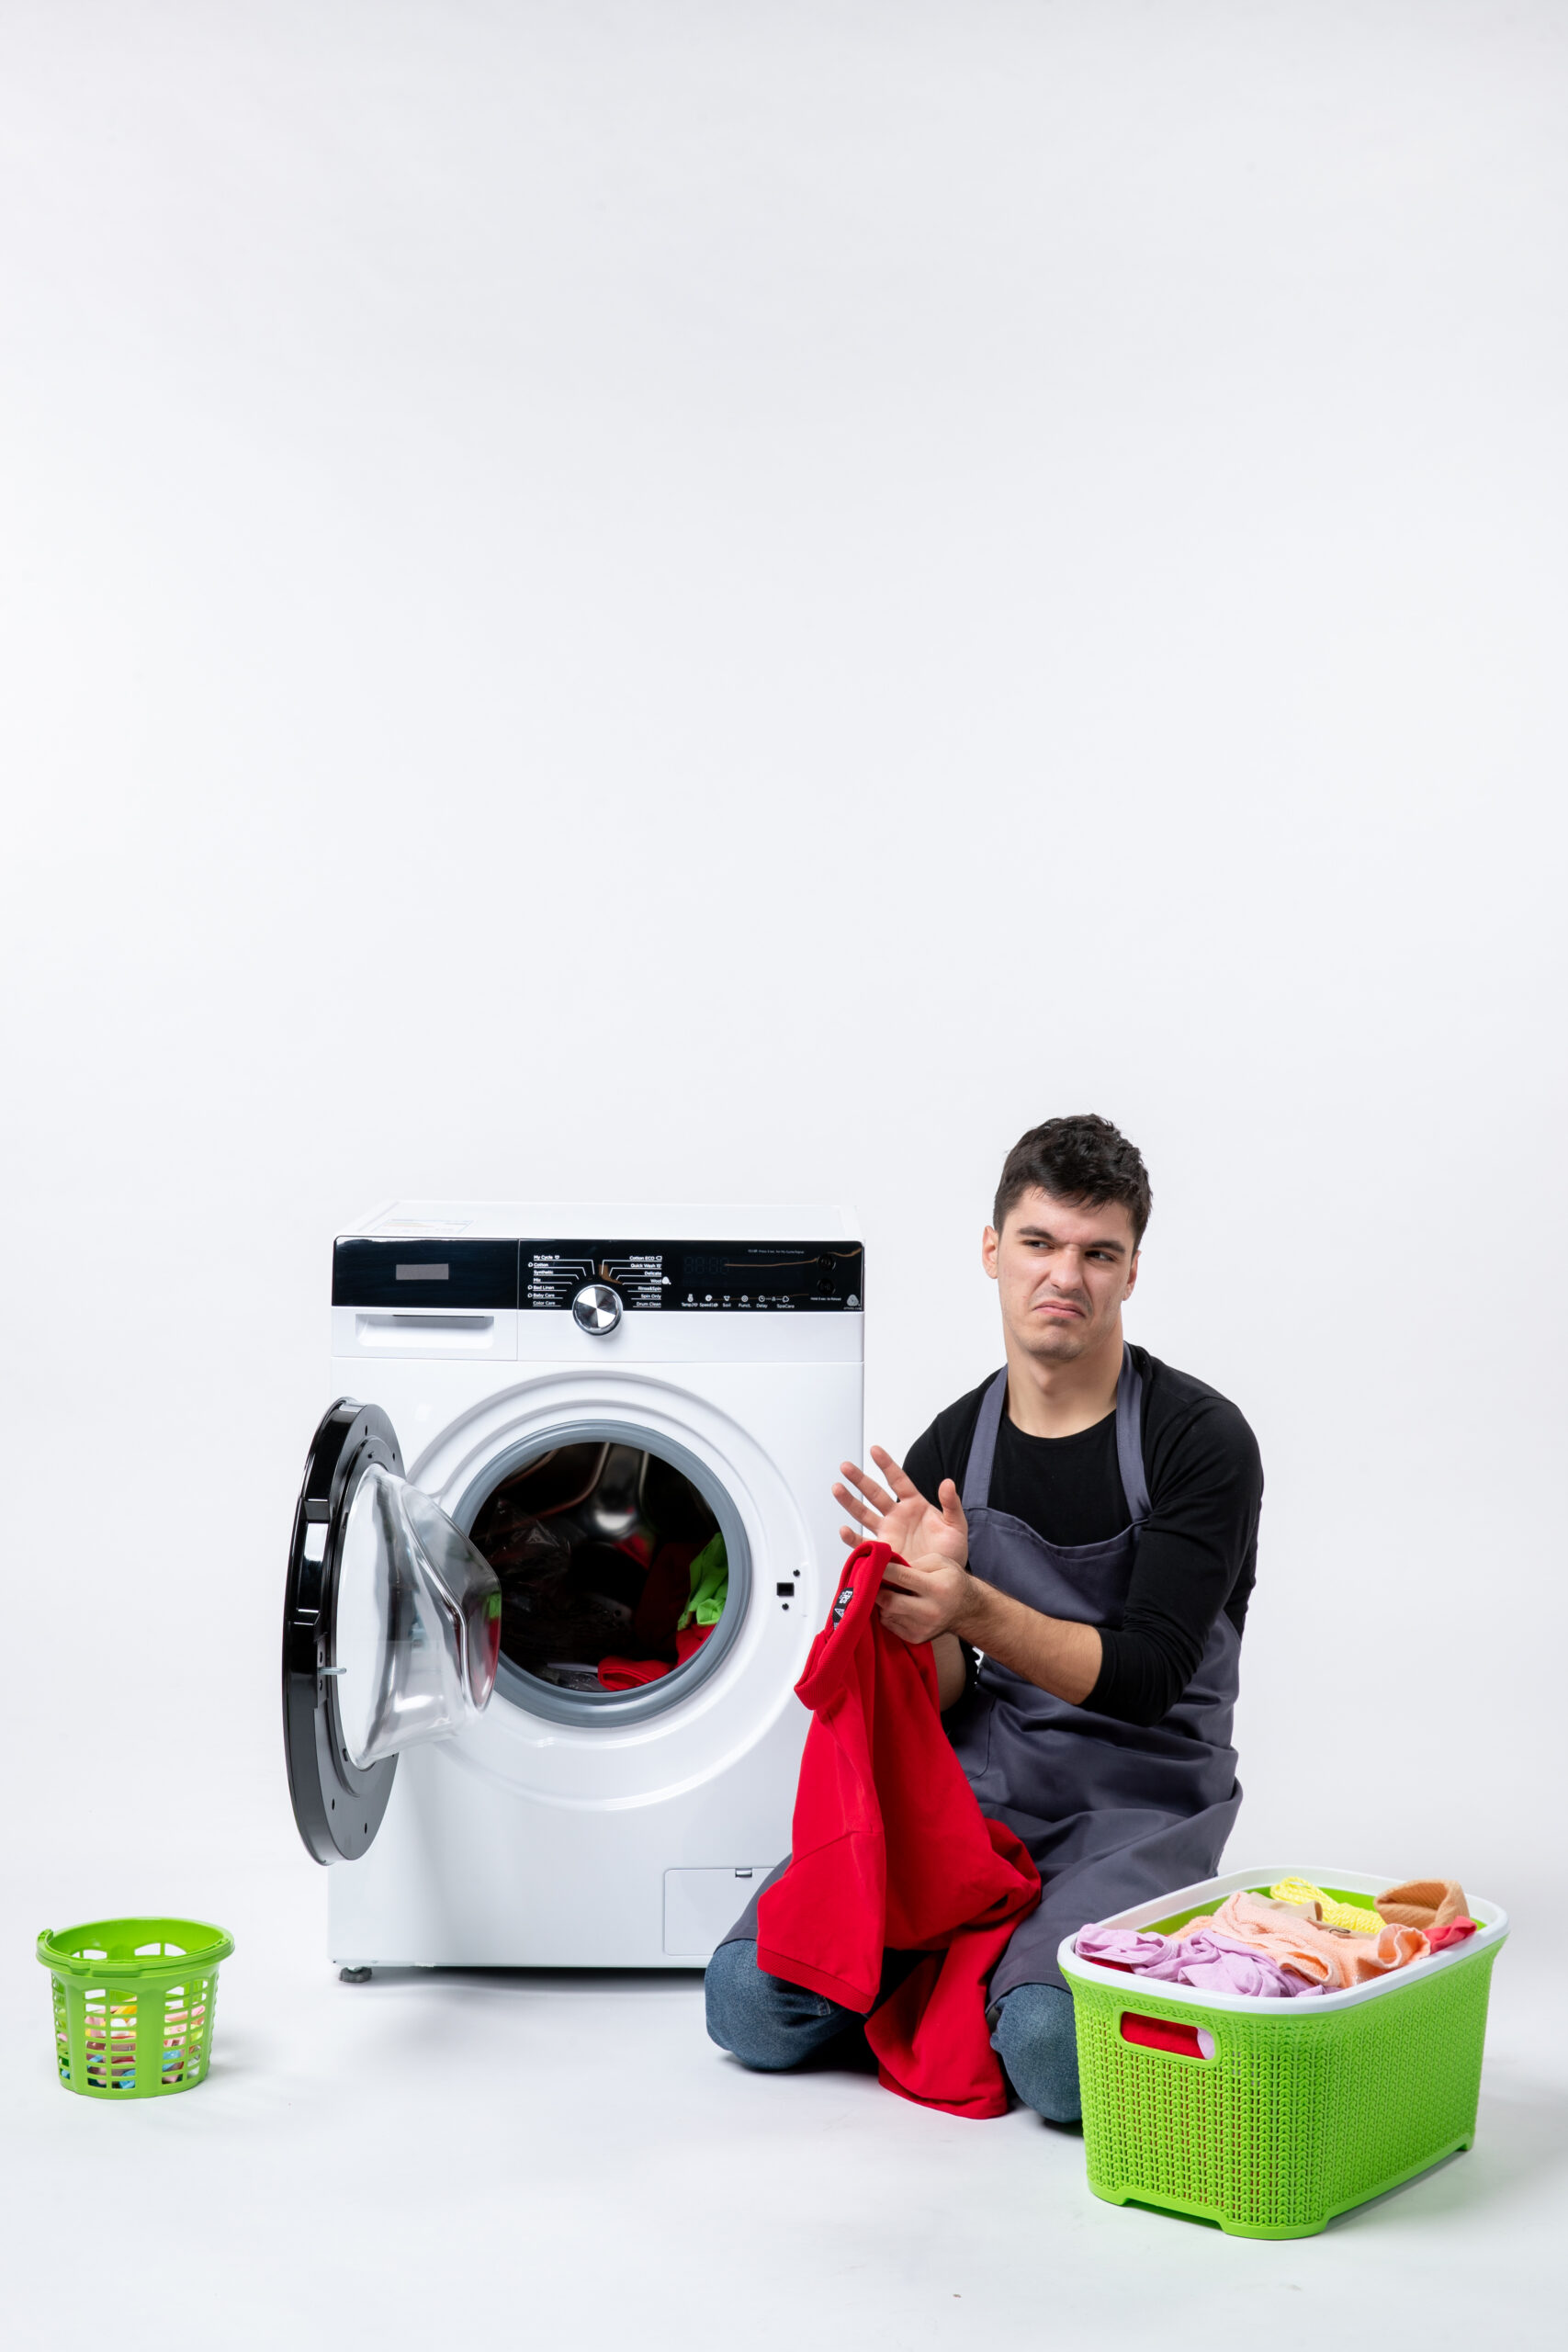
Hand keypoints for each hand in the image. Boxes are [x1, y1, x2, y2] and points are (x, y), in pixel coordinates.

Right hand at [833, 1448, 968, 1569]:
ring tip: (837, 1488)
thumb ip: (951, 1504)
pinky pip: (863, 1544)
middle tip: (846, 1467)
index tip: (875, 1450)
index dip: (886, 1465)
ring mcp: (887, 1533)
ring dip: (850, 1502)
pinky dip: (852, 1538)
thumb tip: (948, 1483)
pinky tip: (845, 1530)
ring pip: (864, 1514)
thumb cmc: (951, 1552)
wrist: (943, 1581)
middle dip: (860, 1479)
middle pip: (874, 1493)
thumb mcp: (956, 1525)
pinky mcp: (882, 1552)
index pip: (898, 1480)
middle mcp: (897, 1517)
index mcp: (914, 1505)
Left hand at [875, 1551, 980, 1647]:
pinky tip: (895, 1605)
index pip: (902, 1577)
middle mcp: (930, 1611)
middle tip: (872, 1581)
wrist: (967, 1610)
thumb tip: (888, 1566)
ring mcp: (923, 1627)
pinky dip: (887, 1613)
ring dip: (881, 1602)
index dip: (883, 1570)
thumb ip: (914, 1563)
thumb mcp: (939, 1562)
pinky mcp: (916, 1638)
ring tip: (887, 1591)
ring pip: (887, 1614)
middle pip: (890, 1602)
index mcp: (938, 1588)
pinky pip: (890, 1625)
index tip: (872, 1563)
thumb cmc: (951, 1580)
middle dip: (876, 1589)